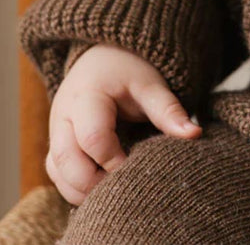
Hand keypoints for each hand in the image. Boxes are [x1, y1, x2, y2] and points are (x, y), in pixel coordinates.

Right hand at [46, 42, 201, 204]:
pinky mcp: (55, 142)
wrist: (105, 57)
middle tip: (124, 190)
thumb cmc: (130, 72)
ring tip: (115, 192)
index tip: (138, 169)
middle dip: (92, 184)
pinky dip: (75, 186)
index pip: (93, 138)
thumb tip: (194, 135)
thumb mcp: (151, 86)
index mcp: (87, 95)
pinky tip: (101, 189)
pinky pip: (57, 173)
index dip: (114, 162)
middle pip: (65, 162)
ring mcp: (55, 129)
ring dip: (81, 190)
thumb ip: (168, 111)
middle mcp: (63, 114)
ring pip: (57, 172)